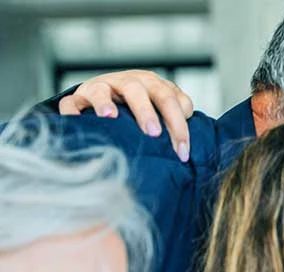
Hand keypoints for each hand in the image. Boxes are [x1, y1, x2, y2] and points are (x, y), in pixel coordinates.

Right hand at [58, 69, 194, 161]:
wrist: (108, 93)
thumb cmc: (143, 105)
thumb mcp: (163, 104)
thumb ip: (179, 111)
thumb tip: (188, 127)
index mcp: (151, 83)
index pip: (169, 99)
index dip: (179, 125)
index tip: (182, 152)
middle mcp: (126, 81)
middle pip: (137, 91)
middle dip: (146, 112)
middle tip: (154, 133)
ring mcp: (99, 87)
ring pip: (102, 91)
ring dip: (106, 103)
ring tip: (110, 117)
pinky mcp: (78, 97)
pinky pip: (70, 103)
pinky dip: (72, 112)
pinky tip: (77, 122)